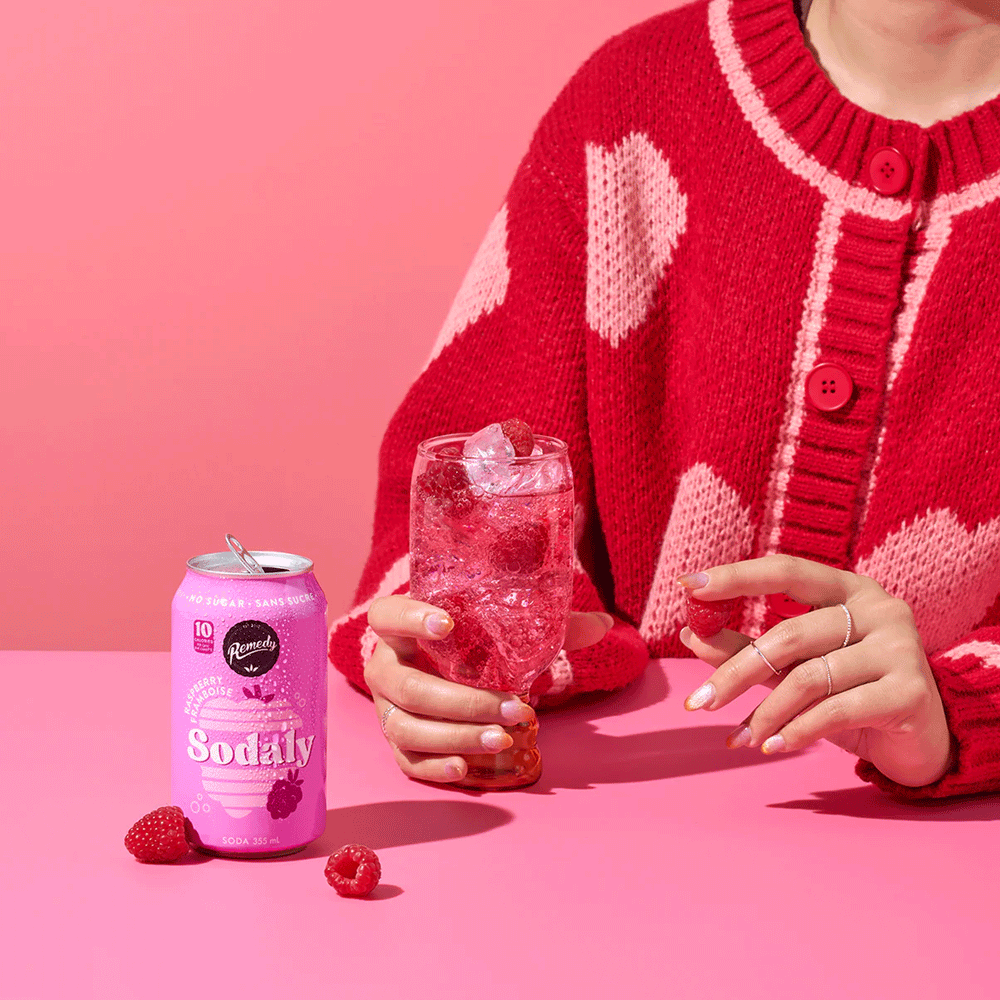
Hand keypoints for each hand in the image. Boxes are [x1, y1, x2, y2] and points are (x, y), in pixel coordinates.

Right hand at [364, 594, 612, 783]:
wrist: (439, 667)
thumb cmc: (467, 641)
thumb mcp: (498, 626)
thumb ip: (544, 624)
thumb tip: (604, 624)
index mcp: (397, 626)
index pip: (387, 614)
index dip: (411, 618)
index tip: (448, 624)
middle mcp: (383, 666)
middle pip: (407, 686)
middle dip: (462, 701)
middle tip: (513, 707)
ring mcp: (384, 708)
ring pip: (407, 727)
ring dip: (457, 736)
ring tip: (504, 740)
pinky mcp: (395, 742)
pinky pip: (407, 761)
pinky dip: (436, 767)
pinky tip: (468, 767)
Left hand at [678, 554, 953, 787]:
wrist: (921, 740)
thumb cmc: (852, 693)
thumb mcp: (798, 667)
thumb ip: (749, 649)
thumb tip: (690, 633)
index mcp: (848, 588)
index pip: (786, 571)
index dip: (736, 577)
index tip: (687, 586)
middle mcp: (878, 608)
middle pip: (789, 635)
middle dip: (735, 672)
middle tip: (697, 702)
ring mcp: (899, 647)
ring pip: (809, 677)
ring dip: (764, 713)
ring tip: (738, 738)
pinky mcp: (910, 692)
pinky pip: (836, 710)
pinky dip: (796, 731)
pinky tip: (771, 746)